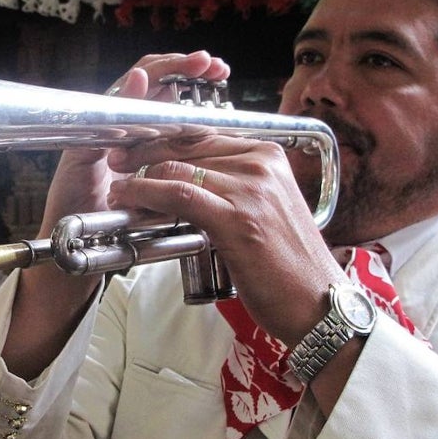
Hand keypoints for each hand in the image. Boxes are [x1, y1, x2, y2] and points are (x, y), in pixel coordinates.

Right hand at [3, 51, 229, 377]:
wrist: (75, 263)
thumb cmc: (116, 231)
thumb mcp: (161, 197)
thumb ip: (180, 174)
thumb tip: (222, 154)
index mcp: (136, 136)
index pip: (163, 91)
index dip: (189, 75)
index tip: (220, 71)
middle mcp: (112, 130)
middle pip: (144, 79)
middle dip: (178, 64)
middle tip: (209, 61)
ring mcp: (92, 138)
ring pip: (122, 91)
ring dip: (155, 72)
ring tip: (185, 64)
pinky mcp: (76, 153)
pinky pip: (96, 120)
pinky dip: (119, 100)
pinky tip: (138, 83)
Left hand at [104, 133, 345, 347]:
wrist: (317, 303)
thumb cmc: (289, 265)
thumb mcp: (264, 210)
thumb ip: (232, 187)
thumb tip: (185, 179)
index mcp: (269, 156)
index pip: (204, 134)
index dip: (165, 139)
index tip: (138, 147)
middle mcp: (262, 164)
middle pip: (187, 146)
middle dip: (145, 152)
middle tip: (119, 163)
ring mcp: (251, 189)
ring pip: (177, 168)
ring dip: (140, 178)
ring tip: (122, 190)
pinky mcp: (236, 219)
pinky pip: (178, 194)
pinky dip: (146, 194)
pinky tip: (130, 199)